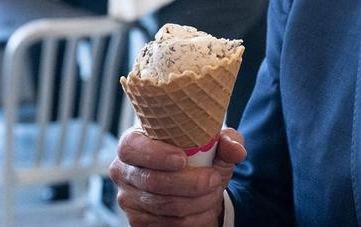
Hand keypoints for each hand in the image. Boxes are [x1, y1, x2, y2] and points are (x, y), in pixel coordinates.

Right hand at [111, 127, 246, 225]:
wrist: (196, 186)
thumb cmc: (199, 157)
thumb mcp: (215, 145)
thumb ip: (227, 141)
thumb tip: (236, 150)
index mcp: (134, 142)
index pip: (132, 147)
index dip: (155, 155)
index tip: (182, 159)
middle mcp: (124, 171)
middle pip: (152, 181)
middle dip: (190, 183)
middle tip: (214, 180)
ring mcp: (128, 199)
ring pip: (164, 205)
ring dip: (197, 202)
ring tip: (214, 193)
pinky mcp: (137, 221)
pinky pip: (166, 224)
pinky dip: (193, 219)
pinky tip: (204, 209)